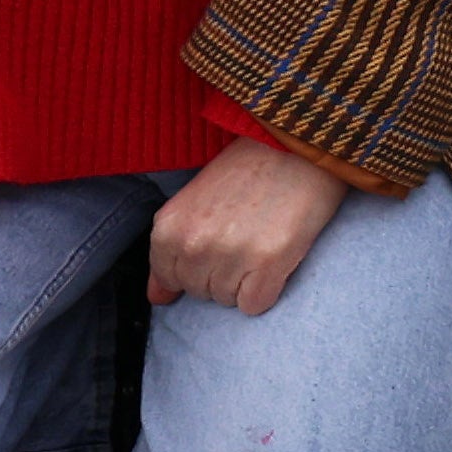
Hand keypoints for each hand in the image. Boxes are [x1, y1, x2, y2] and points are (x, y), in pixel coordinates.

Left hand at [149, 134, 354, 315]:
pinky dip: (266, 291)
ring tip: (259, 243)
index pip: (169, 279)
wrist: (294, 145)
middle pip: (199, 292)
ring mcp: (230, 255)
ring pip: (227, 300)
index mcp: (169, 228)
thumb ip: (171, 252)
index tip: (217, 240)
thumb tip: (158, 299)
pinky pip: (254, 305)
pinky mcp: (268, 262)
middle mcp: (194, 244)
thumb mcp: (194, 203)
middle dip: (219, 274)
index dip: (195, 264)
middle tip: (242, 237)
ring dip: (245, 281)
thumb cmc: (245, 171)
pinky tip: (273, 259)